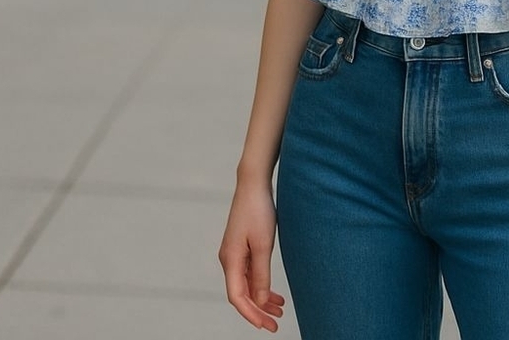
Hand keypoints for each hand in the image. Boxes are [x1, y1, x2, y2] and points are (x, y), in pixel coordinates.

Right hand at [219, 181, 285, 331]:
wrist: (253, 183)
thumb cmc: (258, 210)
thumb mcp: (263, 244)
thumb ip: (261, 273)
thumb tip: (260, 300)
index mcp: (230, 260)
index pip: (237, 297)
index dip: (251, 314)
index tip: (266, 326)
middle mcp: (229, 259)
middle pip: (241, 293)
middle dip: (258, 310)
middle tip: (276, 324)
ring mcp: (234, 253)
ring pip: (246, 284)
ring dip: (261, 298)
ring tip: (280, 309)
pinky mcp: (241, 246)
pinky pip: (249, 272)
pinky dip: (260, 283)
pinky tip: (272, 291)